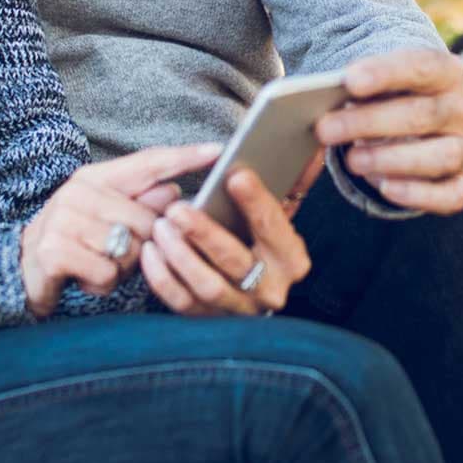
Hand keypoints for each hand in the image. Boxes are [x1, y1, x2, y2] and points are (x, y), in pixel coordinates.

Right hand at [20, 143, 219, 317]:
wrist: (23, 270)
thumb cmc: (77, 242)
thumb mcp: (108, 219)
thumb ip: (141, 203)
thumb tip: (172, 190)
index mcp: (95, 177)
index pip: (148, 163)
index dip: (184, 157)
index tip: (219, 151)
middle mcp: (78, 192)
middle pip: (146, 221)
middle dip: (143, 246)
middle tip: (117, 252)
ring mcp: (64, 219)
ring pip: (128, 250)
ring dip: (121, 268)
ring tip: (98, 263)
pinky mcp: (55, 250)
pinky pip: (106, 272)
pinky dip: (102, 283)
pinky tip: (85, 277)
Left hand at [140, 168, 311, 316]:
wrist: (252, 283)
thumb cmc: (261, 237)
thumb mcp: (279, 210)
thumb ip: (293, 179)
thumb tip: (311, 144)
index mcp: (291, 258)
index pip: (273, 227)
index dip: (255, 201)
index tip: (235, 176)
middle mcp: (270, 289)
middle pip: (236, 262)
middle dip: (205, 233)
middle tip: (178, 209)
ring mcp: (238, 307)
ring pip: (207, 286)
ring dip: (180, 256)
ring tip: (160, 227)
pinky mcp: (209, 318)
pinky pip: (182, 303)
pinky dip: (162, 278)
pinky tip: (151, 252)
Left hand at [313, 49, 462, 215]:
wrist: (403, 123)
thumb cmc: (380, 97)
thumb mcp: (368, 84)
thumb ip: (351, 87)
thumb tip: (316, 102)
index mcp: (444, 72)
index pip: (423, 65)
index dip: (386, 72)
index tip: (349, 80)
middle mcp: (460, 109)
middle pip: (424, 113)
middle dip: (371, 122)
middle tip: (325, 128)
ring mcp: (462, 147)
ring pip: (442, 155)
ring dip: (393, 159)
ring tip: (352, 161)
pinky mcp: (458, 183)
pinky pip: (450, 194)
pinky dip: (419, 194)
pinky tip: (385, 189)